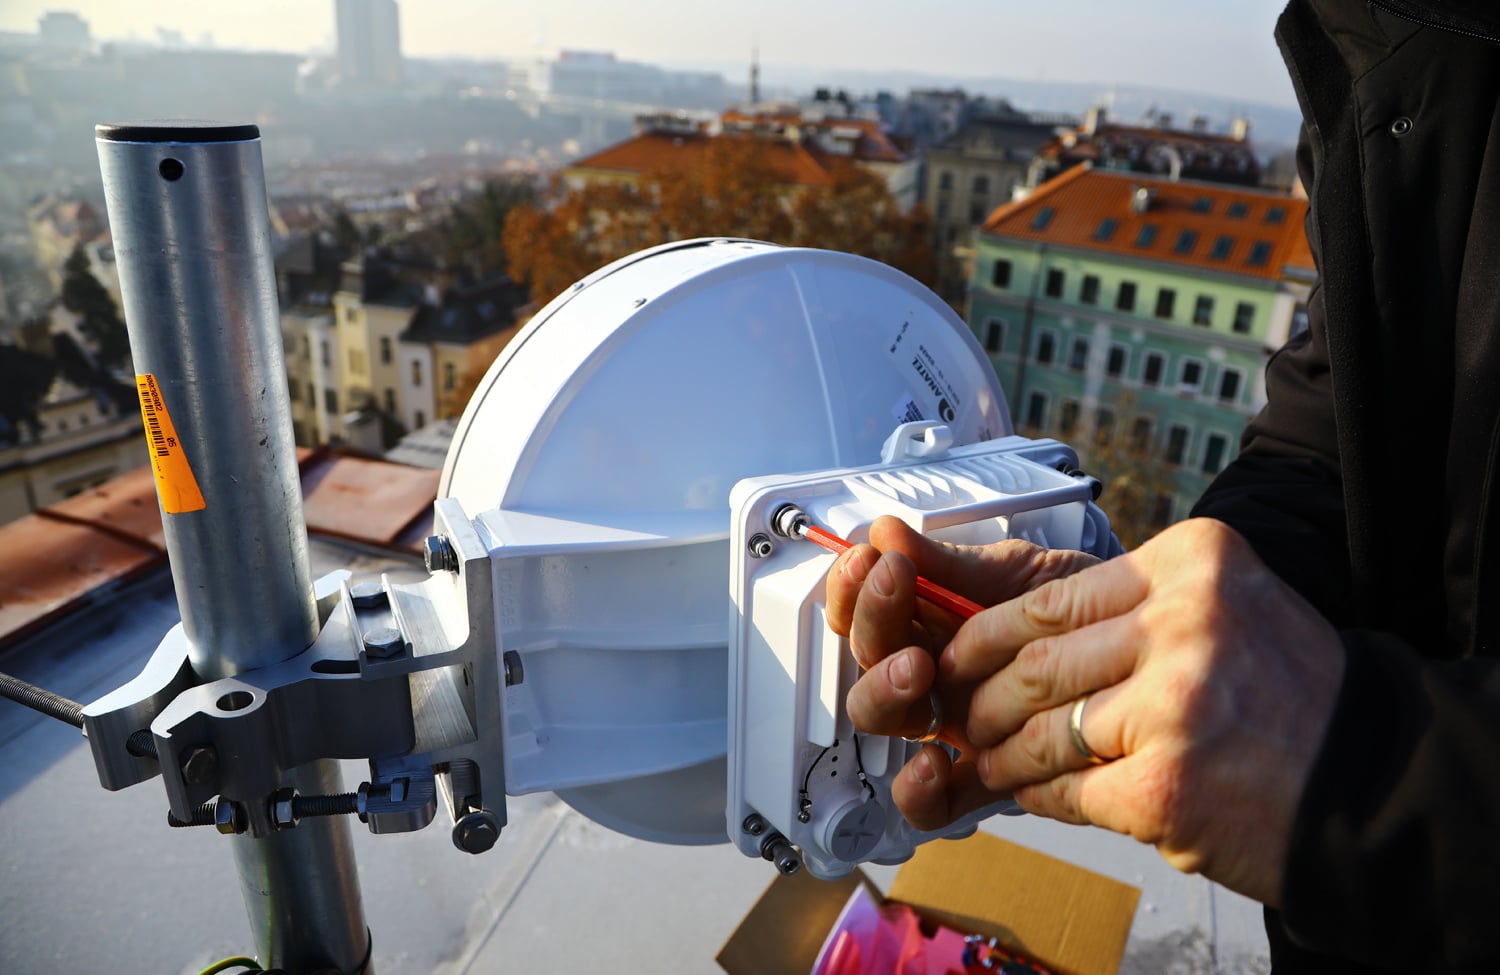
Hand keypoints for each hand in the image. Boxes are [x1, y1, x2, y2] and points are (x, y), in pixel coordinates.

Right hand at [825, 515, 1098, 797]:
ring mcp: (949, 723)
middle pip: (864, 662)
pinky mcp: (979, 776)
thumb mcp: (1014, 573)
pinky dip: (916, 788)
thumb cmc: (1078, 605)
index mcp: (926, 622)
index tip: (873, 557)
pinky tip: (931, 762)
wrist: (1140, 646)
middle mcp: (928, 674)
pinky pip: (928, 804)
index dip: (853, 587)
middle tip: (895, 590)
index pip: (862, 609)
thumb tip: (885, 530)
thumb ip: (949, 563)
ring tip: (915, 667)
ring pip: (881, 721)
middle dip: (872, 625)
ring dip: (884, 691)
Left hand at [904, 518, 1343, 905]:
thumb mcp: (1218, 606)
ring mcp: (1175, 703)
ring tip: (987, 761)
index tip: (952, 657)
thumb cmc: (1280, 692)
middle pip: (1033, 661)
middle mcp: (1184, 619)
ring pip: (1037, 728)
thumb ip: (1124, 606)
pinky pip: (1065, 789)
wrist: (1372, 778)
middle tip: (956, 717)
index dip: (982, 635)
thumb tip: (993, 630)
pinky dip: (1037, 797)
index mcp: (1190, 561)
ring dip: (998, 753)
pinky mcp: (1166, 783)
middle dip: (977, 697)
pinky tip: (1033, 795)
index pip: (1049, 598)